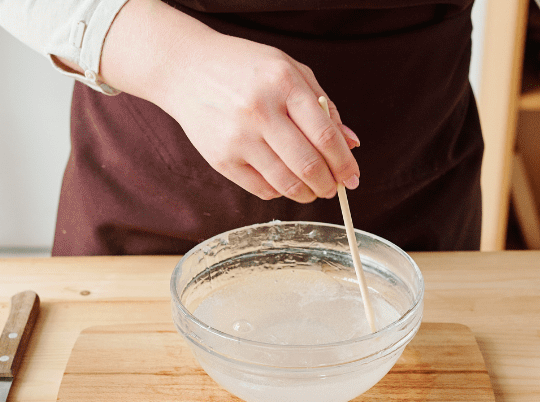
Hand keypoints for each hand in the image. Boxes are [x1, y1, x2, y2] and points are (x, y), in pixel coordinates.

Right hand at [98, 0, 359, 202]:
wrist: (186, 69)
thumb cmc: (244, 68)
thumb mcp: (289, 70)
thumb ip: (324, 105)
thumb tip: (351, 144)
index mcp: (284, 84)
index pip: (325, 136)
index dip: (344, 163)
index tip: (353, 178)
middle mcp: (260, 110)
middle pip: (308, 165)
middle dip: (329, 184)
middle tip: (334, 188)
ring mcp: (238, 137)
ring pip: (286, 183)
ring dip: (307, 194)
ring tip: (313, 191)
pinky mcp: (221, 159)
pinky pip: (261, 189)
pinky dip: (280, 192)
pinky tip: (285, 183)